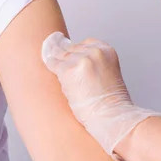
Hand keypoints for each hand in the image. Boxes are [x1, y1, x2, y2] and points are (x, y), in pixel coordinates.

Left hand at [42, 32, 160, 160]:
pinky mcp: (67, 70)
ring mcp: (80, 59)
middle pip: (71, 48)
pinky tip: (48, 64)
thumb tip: (72, 58)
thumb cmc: (111, 103)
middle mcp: (94, 51)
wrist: (112, 117)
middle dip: (65, 55)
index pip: (84, 43)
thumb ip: (94, 62)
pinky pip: (53, 64)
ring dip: (57, 61)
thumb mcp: (108, 72)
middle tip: (55, 55)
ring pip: (60, 55)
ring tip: (52, 61)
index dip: (76, 51)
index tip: (68, 52)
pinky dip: (50, 65)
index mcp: (107, 50)